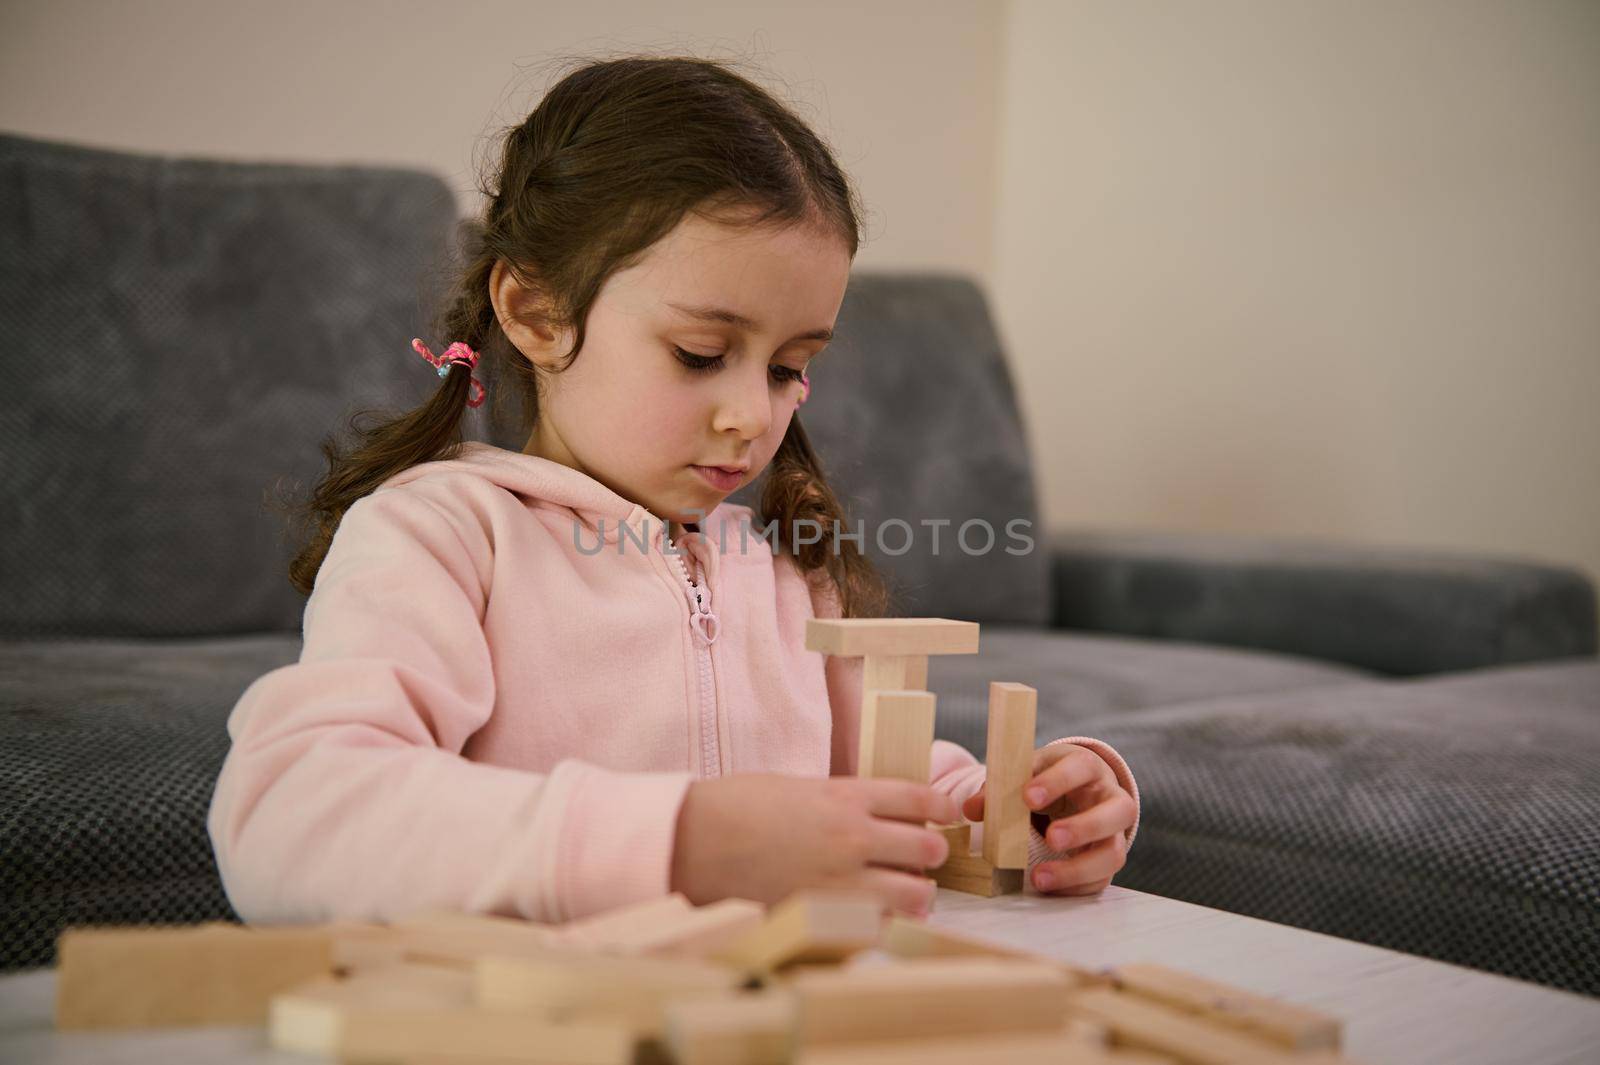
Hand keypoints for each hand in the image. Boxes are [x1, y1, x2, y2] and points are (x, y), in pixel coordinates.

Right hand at [670, 774, 962, 918]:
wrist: (695, 840)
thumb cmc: (737, 806)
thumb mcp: (799, 786)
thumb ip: (842, 800)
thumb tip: (873, 812)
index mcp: (846, 795)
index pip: (920, 798)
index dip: (942, 808)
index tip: (946, 815)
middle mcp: (852, 836)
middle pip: (927, 848)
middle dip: (930, 855)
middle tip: (922, 859)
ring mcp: (841, 879)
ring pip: (916, 894)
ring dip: (917, 895)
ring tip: (907, 895)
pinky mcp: (825, 914)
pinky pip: (878, 926)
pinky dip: (885, 924)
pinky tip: (876, 917)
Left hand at [960, 742, 1133, 896]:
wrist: (1077, 788)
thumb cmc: (1048, 778)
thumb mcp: (1027, 772)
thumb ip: (1000, 787)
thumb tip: (970, 809)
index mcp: (1088, 767)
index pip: (1081, 768)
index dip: (1057, 782)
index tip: (1028, 797)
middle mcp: (1111, 799)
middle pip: (1119, 811)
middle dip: (1085, 827)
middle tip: (1051, 839)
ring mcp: (1115, 833)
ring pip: (1114, 853)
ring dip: (1078, 868)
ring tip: (1039, 877)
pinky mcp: (1107, 859)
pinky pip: (1102, 879)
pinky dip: (1074, 887)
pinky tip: (1047, 888)